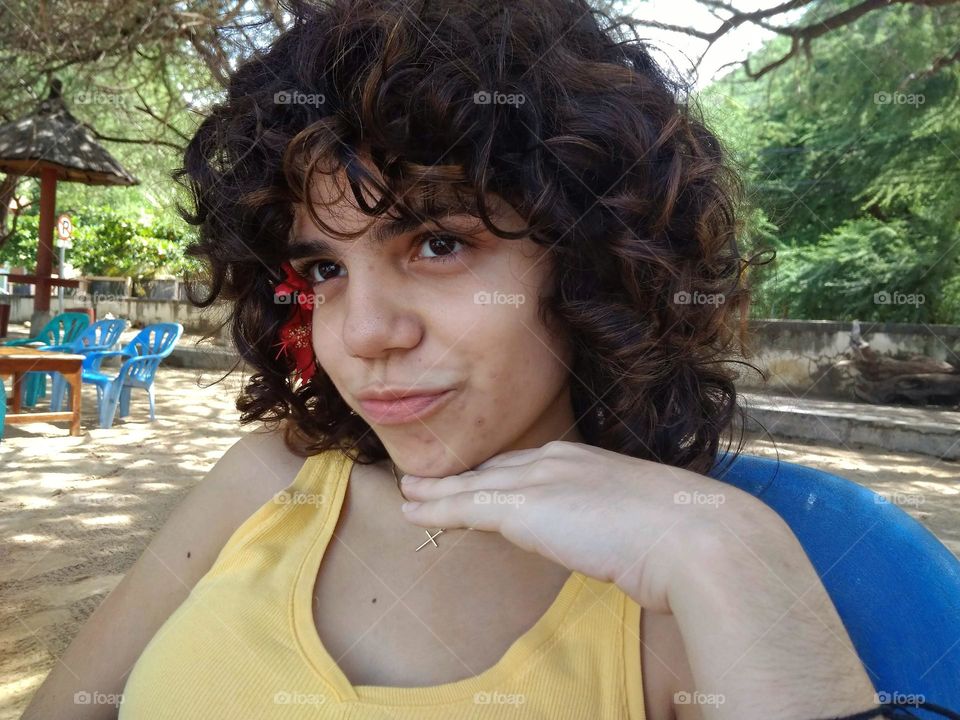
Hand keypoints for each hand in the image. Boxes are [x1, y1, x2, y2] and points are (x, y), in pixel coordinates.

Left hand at [398, 439, 742, 613]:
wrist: (693, 536)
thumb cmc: (685, 537)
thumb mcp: (647, 522)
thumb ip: (619, 523)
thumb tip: (616, 544)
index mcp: (589, 461)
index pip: (531, 466)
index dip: (502, 476)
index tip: (482, 482)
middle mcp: (560, 460)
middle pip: (497, 468)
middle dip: (464, 476)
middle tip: (432, 481)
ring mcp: (540, 479)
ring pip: (474, 484)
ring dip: (436, 491)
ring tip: (410, 493)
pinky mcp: (524, 507)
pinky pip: (466, 506)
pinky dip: (435, 508)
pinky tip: (413, 511)